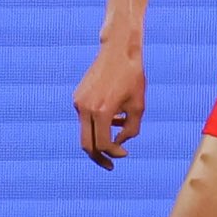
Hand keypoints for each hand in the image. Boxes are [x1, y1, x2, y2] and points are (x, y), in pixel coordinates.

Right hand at [74, 43, 145, 168]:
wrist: (118, 51)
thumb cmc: (133, 78)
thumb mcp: (138, 106)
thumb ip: (131, 129)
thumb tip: (119, 143)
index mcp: (102, 111)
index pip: (102, 144)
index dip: (114, 154)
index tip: (124, 155)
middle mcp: (85, 108)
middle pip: (87, 144)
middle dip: (99, 157)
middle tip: (111, 165)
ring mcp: (78, 102)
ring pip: (86, 131)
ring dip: (100, 137)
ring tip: (120, 130)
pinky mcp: (77, 97)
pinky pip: (85, 118)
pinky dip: (97, 124)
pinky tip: (114, 117)